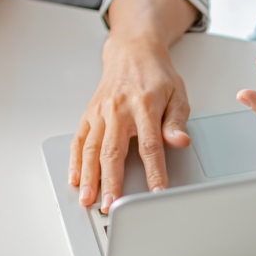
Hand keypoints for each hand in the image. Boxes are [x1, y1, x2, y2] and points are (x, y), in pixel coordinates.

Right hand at [71, 33, 191, 211]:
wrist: (131, 51)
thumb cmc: (156, 75)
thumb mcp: (177, 94)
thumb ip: (176, 121)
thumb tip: (180, 141)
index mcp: (144, 105)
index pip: (150, 145)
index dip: (154, 172)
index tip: (156, 194)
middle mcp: (118, 109)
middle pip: (113, 151)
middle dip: (111, 182)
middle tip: (111, 205)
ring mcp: (100, 112)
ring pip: (92, 149)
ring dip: (89, 176)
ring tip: (88, 199)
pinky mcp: (89, 114)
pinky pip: (79, 140)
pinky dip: (75, 160)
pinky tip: (75, 178)